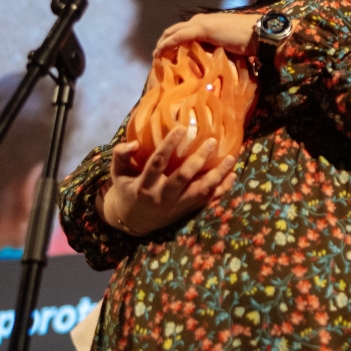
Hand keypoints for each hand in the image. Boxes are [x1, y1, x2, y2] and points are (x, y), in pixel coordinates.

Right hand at [97, 127, 236, 236]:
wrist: (134, 222)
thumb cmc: (127, 190)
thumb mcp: (117, 174)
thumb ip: (121, 156)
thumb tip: (134, 143)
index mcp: (144, 185)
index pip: (157, 163)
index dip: (169, 145)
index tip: (182, 128)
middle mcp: (162, 197)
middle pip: (183, 178)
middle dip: (199, 159)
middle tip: (212, 141)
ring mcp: (177, 205)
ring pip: (201, 192)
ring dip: (218, 175)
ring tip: (231, 158)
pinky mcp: (188, 210)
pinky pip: (208, 200)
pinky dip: (222, 189)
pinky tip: (233, 175)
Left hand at [153, 11, 258, 58]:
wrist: (259, 34)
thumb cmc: (249, 41)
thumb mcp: (228, 45)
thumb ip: (216, 48)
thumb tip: (210, 61)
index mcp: (207, 22)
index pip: (184, 30)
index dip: (173, 40)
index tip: (167, 53)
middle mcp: (201, 19)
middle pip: (174, 29)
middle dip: (164, 41)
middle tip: (157, 56)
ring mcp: (200, 23)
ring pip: (173, 32)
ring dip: (162, 44)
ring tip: (156, 57)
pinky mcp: (201, 29)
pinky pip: (178, 37)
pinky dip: (167, 45)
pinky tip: (160, 53)